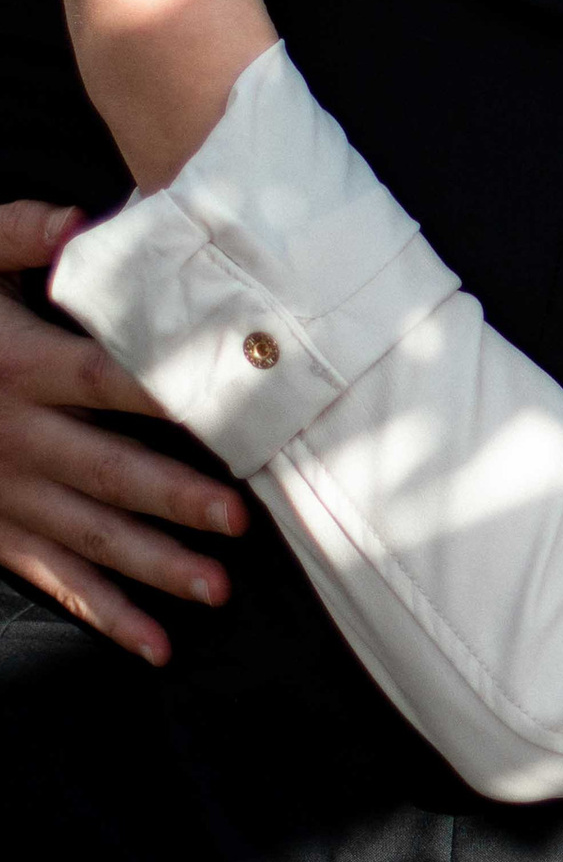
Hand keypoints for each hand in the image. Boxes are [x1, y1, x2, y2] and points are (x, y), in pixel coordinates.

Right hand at [0, 198, 246, 665]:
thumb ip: (22, 234)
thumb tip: (84, 219)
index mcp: (21, 367)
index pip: (109, 379)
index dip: (170, 388)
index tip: (238, 401)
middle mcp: (15, 437)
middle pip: (107, 471)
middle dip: (173, 498)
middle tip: (240, 521)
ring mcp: (5, 493)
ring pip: (88, 538)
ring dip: (154, 565)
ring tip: (218, 587)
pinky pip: (54, 580)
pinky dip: (105, 615)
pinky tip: (157, 642)